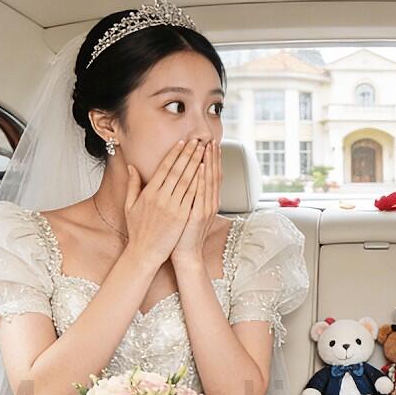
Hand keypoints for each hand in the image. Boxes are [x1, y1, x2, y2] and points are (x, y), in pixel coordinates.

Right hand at [122, 139, 204, 265]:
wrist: (145, 252)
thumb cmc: (138, 231)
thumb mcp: (129, 206)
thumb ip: (132, 184)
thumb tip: (131, 166)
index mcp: (149, 193)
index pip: (164, 168)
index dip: (175, 153)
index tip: (183, 142)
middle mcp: (161, 197)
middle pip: (178, 170)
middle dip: (189, 153)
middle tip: (197, 141)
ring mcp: (172, 206)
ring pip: (187, 180)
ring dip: (196, 163)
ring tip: (204, 151)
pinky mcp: (182, 216)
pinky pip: (193, 195)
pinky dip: (199, 181)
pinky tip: (205, 171)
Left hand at [171, 141, 221, 269]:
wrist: (185, 254)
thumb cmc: (182, 234)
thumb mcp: (187, 211)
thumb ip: (188, 194)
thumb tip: (188, 179)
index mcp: (206, 200)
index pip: (211, 175)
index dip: (211, 159)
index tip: (209, 144)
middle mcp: (209, 202)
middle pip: (213, 174)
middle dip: (212, 156)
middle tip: (211, 140)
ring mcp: (205, 209)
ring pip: (209, 181)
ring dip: (209, 163)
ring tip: (208, 147)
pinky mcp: (198, 215)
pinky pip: (201, 194)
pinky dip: (202, 180)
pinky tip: (202, 167)